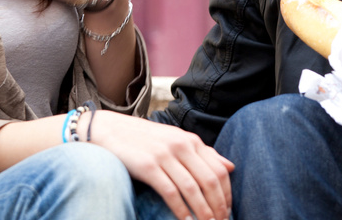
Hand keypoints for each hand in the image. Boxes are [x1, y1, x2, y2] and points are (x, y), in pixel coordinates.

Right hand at [89, 112, 233, 219]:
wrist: (110, 130)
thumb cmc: (145, 140)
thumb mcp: (176, 140)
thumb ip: (203, 153)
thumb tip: (231, 166)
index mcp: (191, 140)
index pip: (219, 170)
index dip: (227, 193)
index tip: (228, 211)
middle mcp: (181, 145)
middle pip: (209, 181)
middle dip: (218, 206)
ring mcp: (164, 155)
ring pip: (192, 189)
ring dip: (203, 212)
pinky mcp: (148, 166)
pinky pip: (171, 192)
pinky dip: (181, 211)